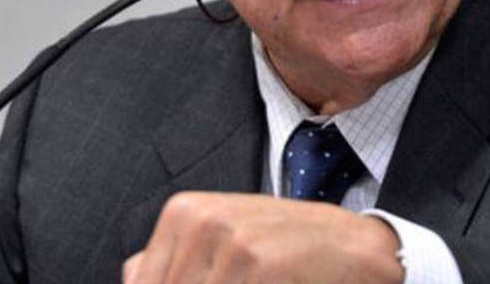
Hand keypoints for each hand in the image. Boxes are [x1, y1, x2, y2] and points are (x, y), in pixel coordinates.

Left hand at [122, 192, 404, 283]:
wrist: (358, 251)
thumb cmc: (291, 254)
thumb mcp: (229, 243)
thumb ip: (173, 262)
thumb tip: (130, 275)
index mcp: (184, 213)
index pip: (145, 283)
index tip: (215, 282)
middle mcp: (199, 218)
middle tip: (245, 281)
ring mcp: (229, 238)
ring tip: (261, 283)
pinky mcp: (259, 261)